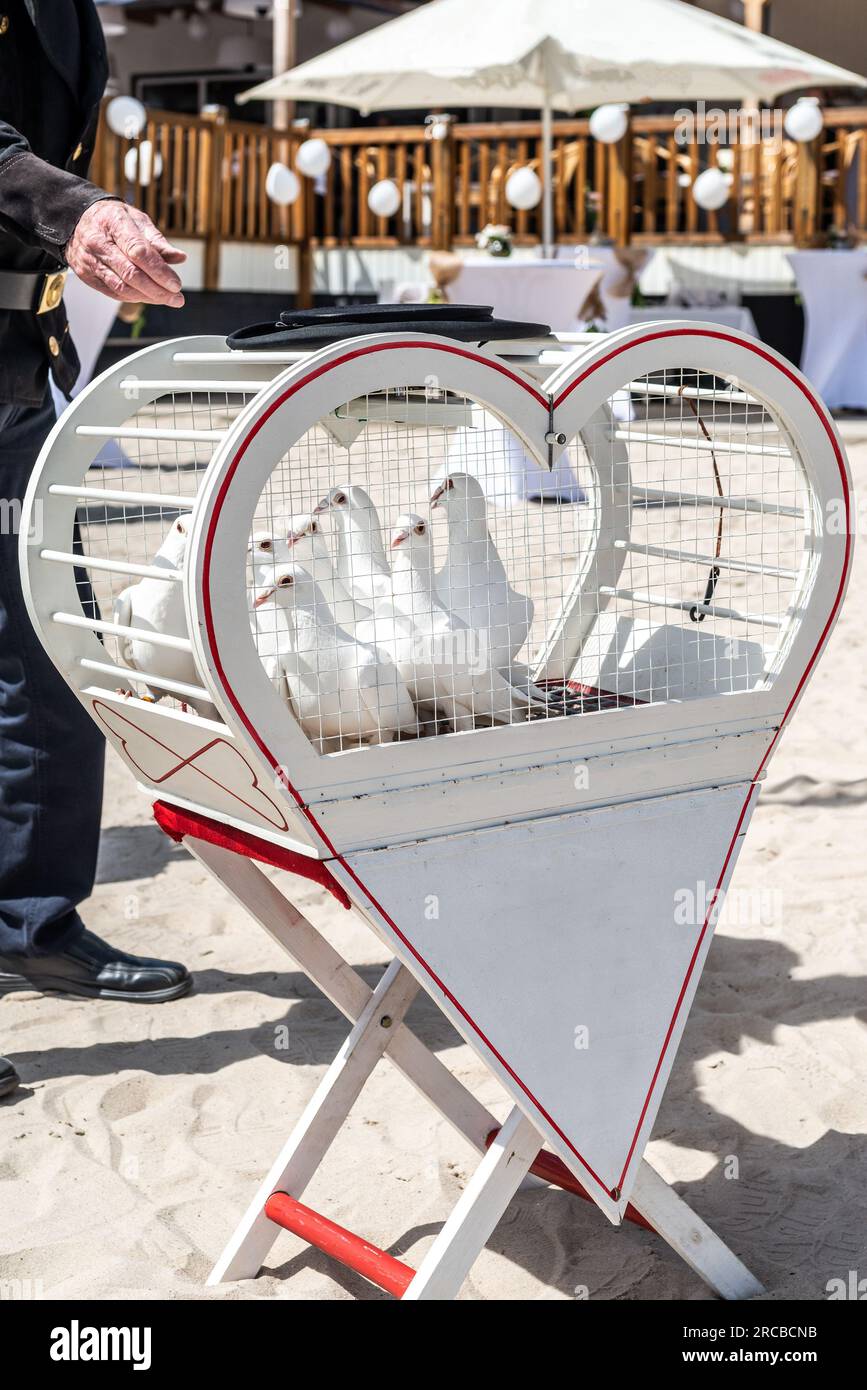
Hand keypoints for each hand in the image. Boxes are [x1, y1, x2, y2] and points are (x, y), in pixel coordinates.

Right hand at [65, 201, 186, 306]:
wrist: (77, 220)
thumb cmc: (113, 220)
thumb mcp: (136, 219)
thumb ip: (157, 241)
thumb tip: (180, 258)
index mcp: (114, 223)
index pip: (138, 252)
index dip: (159, 271)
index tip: (176, 284)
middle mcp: (98, 243)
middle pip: (131, 274)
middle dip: (158, 290)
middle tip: (177, 299)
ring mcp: (89, 261)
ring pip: (122, 288)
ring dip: (148, 297)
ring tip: (167, 299)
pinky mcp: (86, 275)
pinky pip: (113, 293)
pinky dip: (134, 298)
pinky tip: (148, 296)